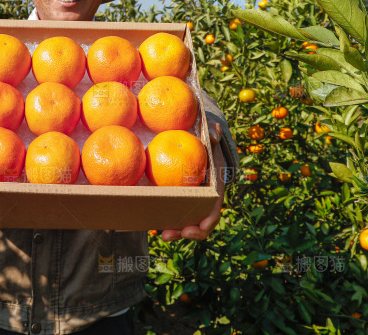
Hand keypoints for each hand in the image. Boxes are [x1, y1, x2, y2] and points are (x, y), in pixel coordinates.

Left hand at [159, 121, 224, 241]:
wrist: (199, 142)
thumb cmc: (205, 138)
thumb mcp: (210, 133)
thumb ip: (212, 132)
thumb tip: (214, 133)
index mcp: (215, 186)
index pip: (215, 208)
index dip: (208, 221)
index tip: (197, 228)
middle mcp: (205, 197)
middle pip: (201, 222)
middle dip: (189, 233)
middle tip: (169, 234)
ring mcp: (193, 199)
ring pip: (188, 222)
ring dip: (176, 232)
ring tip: (163, 235)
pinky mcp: (180, 197)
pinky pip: (175, 212)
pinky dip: (166, 219)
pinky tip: (152, 222)